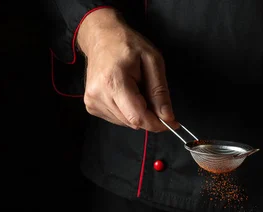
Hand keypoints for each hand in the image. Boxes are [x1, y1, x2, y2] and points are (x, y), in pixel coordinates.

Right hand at [76, 8, 175, 131]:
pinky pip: (117, 119)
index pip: (137, 117)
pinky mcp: (91, 105)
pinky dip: (127, 112)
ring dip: (138, 113)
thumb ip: (160, 91)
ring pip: (126, 122)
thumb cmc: (128, 45)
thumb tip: (168, 117)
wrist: (101, 37)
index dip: (157, 124)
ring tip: (138, 91)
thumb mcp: (152, 61)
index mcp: (114, 82)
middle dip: (150, 117)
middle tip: (156, 100)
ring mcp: (92, 101)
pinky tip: (127, 94)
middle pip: (133, 122)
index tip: (172, 124)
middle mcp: (99, 95)